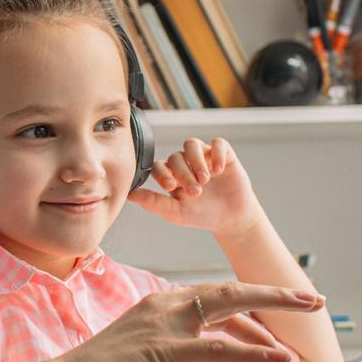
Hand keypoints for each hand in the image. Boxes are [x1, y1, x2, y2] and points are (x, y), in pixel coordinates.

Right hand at [46, 283, 324, 361]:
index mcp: (157, 310)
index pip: (213, 302)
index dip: (249, 311)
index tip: (277, 320)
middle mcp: (162, 307)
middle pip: (229, 291)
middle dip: (274, 292)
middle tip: (311, 297)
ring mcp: (162, 324)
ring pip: (229, 305)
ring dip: (275, 306)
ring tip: (309, 309)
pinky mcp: (161, 349)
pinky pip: (216, 348)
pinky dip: (251, 351)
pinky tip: (277, 357)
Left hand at [128, 137, 265, 235]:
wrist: (232, 218)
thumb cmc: (202, 215)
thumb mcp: (176, 213)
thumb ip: (153, 202)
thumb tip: (129, 195)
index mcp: (171, 176)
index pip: (158, 166)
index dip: (162, 174)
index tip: (171, 187)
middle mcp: (185, 163)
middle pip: (176, 157)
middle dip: (184, 174)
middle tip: (195, 191)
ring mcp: (204, 157)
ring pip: (192, 144)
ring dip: (196, 161)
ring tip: (205, 179)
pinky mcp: (223, 154)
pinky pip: (217, 143)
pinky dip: (217, 154)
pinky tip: (219, 170)